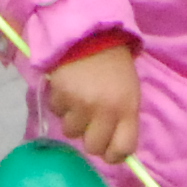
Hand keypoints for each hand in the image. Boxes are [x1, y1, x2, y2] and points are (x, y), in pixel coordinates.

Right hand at [46, 40, 140, 165]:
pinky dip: (60, 103)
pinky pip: (57, 112)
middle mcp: (105, 110)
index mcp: (127, 108)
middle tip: (90, 120)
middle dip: (90, 136)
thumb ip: (123, 120)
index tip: (108, 148)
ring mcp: (81, 104)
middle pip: (93, 147)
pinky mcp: (61, 95)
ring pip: (71, 132)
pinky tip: (67, 86)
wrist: (90, 32)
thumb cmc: (114, 65)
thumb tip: (114, 151)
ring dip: (73, 119)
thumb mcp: (129, 92)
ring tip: (78, 97)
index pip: (123, 149)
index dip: (114, 154)